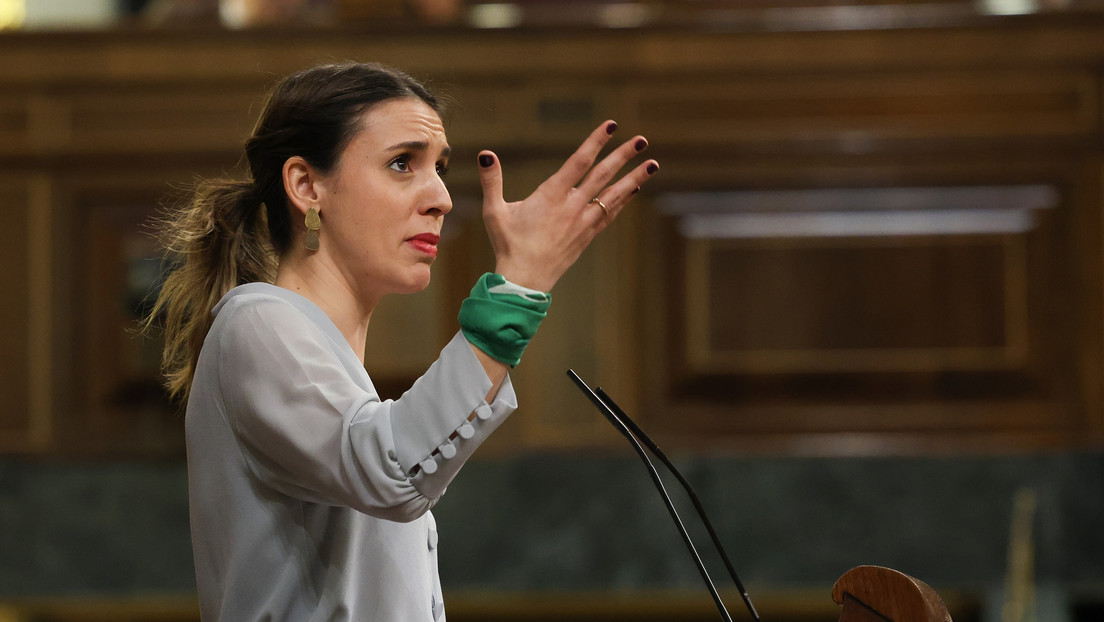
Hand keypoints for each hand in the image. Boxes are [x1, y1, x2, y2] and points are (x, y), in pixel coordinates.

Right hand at [477, 120, 658, 291]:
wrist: (524, 280)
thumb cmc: (508, 244)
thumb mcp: (494, 211)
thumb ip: (492, 181)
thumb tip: (485, 154)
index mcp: (551, 196)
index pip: (578, 162)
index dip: (596, 141)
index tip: (611, 125)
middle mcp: (572, 207)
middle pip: (603, 175)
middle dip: (623, 156)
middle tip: (642, 140)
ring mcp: (582, 223)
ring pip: (613, 196)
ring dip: (634, 179)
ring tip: (653, 164)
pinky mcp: (587, 236)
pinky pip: (610, 215)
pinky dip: (623, 201)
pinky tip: (634, 190)